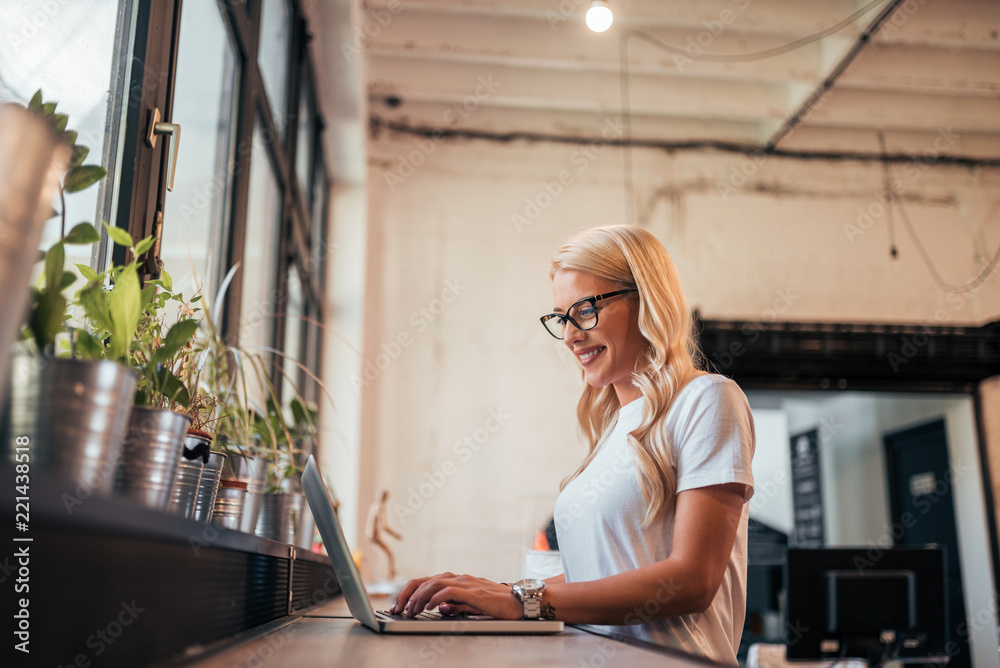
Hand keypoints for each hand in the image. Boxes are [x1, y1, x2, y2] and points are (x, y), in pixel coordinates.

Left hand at [389, 572, 521, 619]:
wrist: (518, 601)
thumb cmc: (496, 604)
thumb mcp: (469, 606)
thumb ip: (454, 605)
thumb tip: (438, 609)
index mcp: (455, 580)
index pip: (425, 582)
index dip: (408, 592)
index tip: (398, 606)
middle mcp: (458, 578)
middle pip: (424, 580)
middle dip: (407, 595)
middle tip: (398, 609)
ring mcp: (465, 583)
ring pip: (434, 584)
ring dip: (419, 598)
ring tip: (411, 610)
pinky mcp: (473, 591)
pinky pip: (449, 591)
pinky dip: (436, 598)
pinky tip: (429, 607)